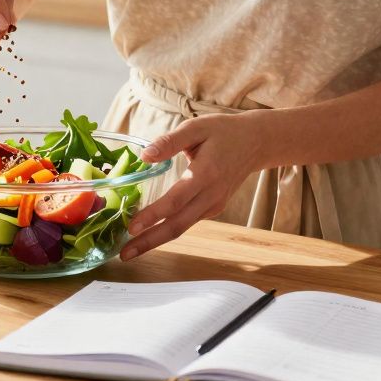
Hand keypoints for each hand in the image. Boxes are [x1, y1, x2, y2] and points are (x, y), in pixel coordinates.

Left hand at [120, 111, 273, 260]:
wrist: (255, 143)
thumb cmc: (222, 132)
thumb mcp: (196, 127)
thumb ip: (170, 142)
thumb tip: (145, 156)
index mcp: (206, 174)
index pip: (176, 200)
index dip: (154, 215)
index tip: (132, 226)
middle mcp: (211, 195)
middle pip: (178, 225)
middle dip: (150, 241)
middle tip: (125, 253)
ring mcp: (213, 205)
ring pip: (182, 227)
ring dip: (156, 240)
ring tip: (130, 249)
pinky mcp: (212, 208)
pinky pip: (187, 222)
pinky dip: (167, 230)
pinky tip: (148, 234)